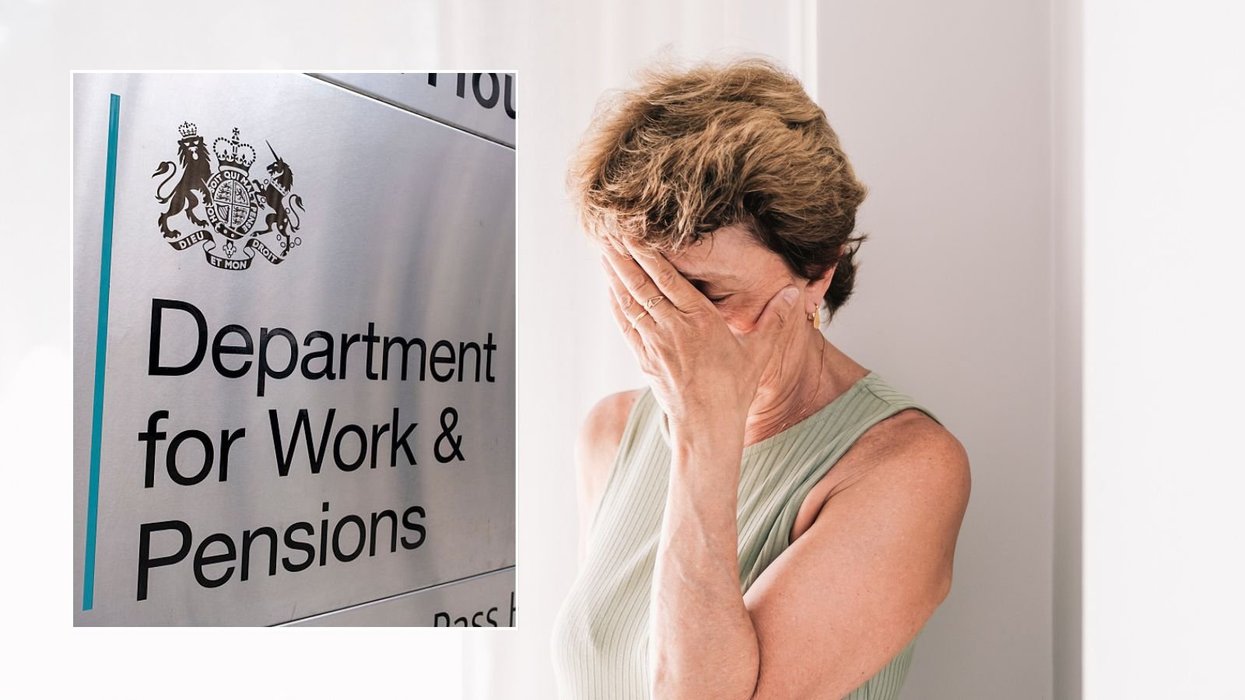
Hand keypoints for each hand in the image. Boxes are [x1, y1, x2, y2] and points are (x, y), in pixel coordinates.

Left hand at [599, 238, 801, 436]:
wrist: (706, 425)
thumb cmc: (734, 389)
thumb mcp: (759, 352)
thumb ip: (775, 320)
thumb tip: (795, 293)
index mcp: (700, 321)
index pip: (669, 280)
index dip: (649, 255)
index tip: (634, 234)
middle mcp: (673, 329)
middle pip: (642, 286)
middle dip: (624, 257)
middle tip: (608, 233)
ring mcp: (654, 344)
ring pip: (630, 302)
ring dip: (615, 276)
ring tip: (604, 252)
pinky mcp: (644, 358)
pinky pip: (626, 324)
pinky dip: (616, 303)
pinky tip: (610, 288)